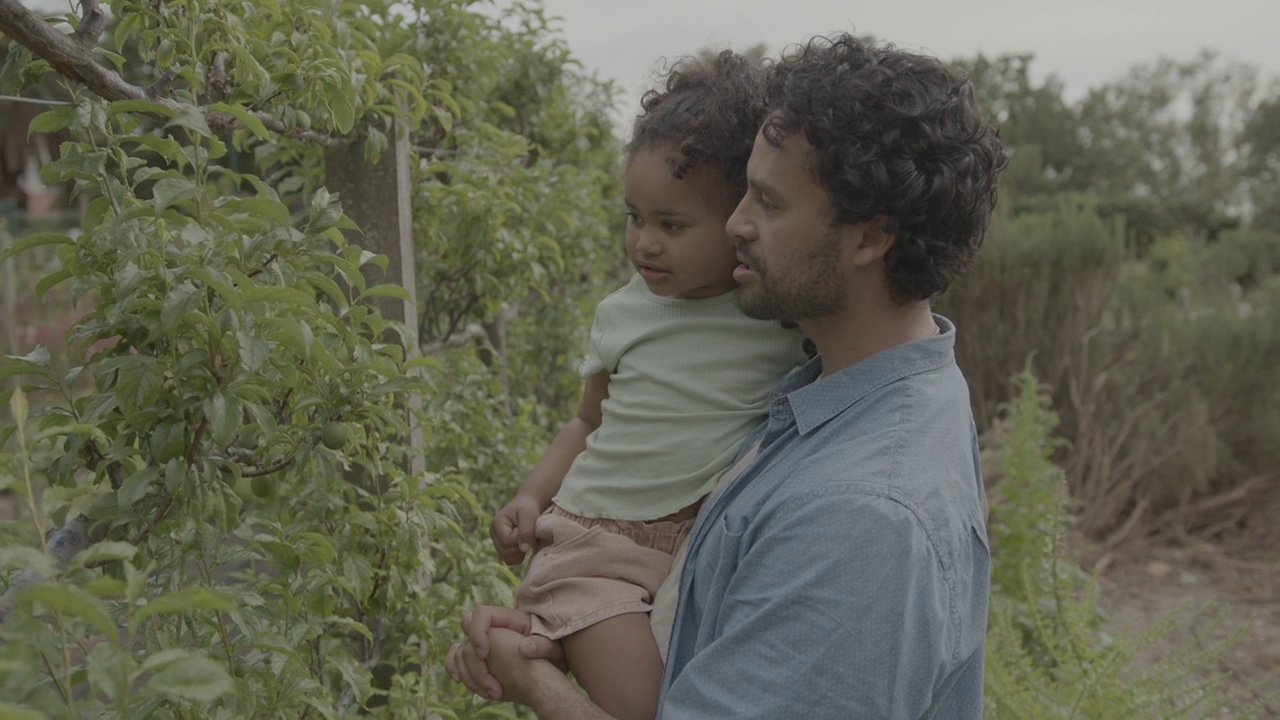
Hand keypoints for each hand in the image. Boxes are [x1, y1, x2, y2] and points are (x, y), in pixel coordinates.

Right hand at [445, 606, 564, 700]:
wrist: (555, 672)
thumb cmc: (557, 655)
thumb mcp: (557, 649)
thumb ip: (544, 646)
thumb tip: (525, 648)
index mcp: (511, 620)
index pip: (481, 613)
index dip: (477, 631)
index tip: (484, 653)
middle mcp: (494, 629)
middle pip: (467, 631)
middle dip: (474, 659)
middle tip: (491, 682)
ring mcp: (486, 644)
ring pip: (460, 649)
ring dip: (468, 672)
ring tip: (492, 693)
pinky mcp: (482, 660)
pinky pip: (458, 661)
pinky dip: (456, 670)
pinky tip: (461, 682)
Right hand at [490, 494, 542, 564]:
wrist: (527, 506)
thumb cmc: (527, 508)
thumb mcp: (529, 515)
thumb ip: (526, 531)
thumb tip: (523, 549)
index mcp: (496, 524)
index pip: (506, 541)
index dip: (519, 539)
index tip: (527, 529)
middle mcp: (493, 535)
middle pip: (505, 552)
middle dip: (519, 546)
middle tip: (527, 535)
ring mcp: (497, 543)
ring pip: (507, 558)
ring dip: (520, 552)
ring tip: (525, 539)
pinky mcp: (503, 549)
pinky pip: (510, 560)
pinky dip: (519, 556)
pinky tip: (524, 545)